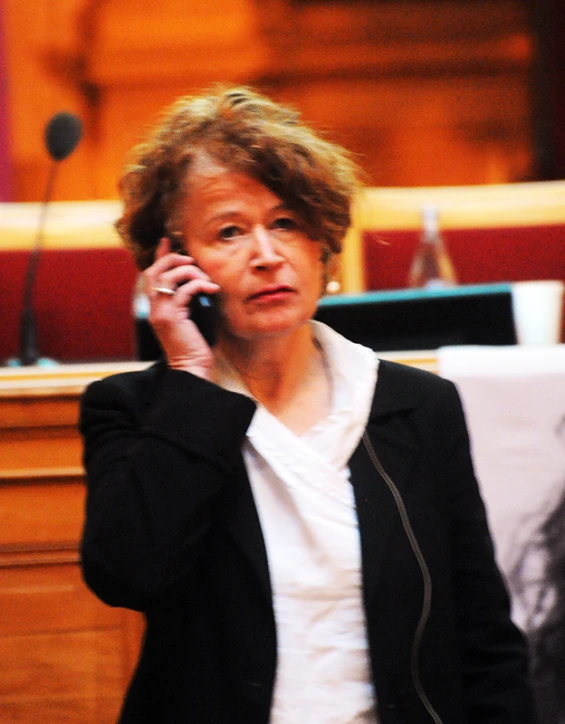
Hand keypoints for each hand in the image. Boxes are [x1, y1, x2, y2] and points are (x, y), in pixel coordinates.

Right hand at [143, 238, 219, 376]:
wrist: (191, 368)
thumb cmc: (194, 345)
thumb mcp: (190, 318)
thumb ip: (188, 301)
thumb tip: (201, 284)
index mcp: (156, 307)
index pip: (151, 275)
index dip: (159, 256)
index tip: (167, 241)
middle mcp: (153, 308)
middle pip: (154, 271)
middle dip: (172, 260)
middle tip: (191, 261)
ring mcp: (160, 312)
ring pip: (167, 278)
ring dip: (189, 272)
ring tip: (205, 279)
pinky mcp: (171, 317)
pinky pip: (184, 291)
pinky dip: (199, 285)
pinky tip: (212, 289)